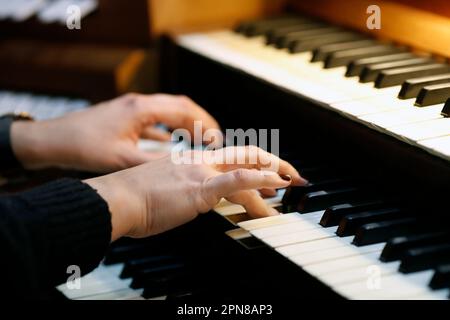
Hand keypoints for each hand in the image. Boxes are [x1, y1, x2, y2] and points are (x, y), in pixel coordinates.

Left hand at [10, 93, 219, 172]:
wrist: (52, 139)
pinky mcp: (125, 117)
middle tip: (215, 138)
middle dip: (200, 121)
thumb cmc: (83, 146)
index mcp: (141, 109)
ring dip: (186, 123)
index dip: (204, 125)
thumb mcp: (122, 158)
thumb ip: (153, 162)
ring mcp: (132, 109)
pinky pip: (155, 119)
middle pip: (180, 106)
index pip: (183, 111)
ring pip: (168, 111)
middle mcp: (139, 104)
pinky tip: (172, 142)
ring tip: (200, 139)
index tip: (217, 139)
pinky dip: (169, 128)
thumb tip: (182, 167)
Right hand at [85, 146, 307, 240]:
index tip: (270, 175)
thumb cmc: (133, 199)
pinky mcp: (200, 188)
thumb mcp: (162, 188)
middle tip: (294, 176)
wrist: (117, 199)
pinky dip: (260, 178)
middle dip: (275, 164)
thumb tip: (191, 199)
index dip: (254, 164)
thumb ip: (181, 189)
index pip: (231, 158)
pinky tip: (278, 182)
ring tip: (288, 195)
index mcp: (191, 159)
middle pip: (246, 154)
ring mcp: (201, 172)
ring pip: (246, 172)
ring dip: (272, 183)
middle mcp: (199, 160)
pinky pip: (236, 180)